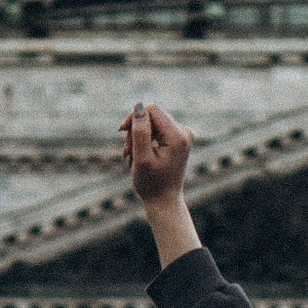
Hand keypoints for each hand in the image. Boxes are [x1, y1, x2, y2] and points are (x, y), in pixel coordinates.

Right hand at [121, 102, 200, 263]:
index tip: (123, 133)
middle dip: (135, 130)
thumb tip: (139, 106)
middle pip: (152, 114)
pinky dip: (145, 140)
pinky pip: (156, 128)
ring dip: (138, 137)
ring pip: (152, 122)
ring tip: (132, 157)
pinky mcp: (178, 138)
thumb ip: (140, 131)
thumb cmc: (151, 184)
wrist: (164, 202)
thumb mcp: (141, 158)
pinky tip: (140, 155)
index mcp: (178, 136)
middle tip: (128, 152)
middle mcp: (185, 131)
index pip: (152, 109)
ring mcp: (183, 134)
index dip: (134, 117)